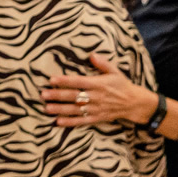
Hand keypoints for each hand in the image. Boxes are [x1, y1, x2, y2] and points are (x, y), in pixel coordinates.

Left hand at [41, 52, 157, 126]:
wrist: (134, 103)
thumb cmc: (122, 85)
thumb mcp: (115, 72)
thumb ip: (103, 64)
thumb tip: (92, 54)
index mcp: (99, 84)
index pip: (79, 82)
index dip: (65, 81)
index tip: (52, 79)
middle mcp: (95, 97)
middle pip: (73, 96)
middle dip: (57, 95)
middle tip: (43, 94)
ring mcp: (95, 108)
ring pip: (74, 109)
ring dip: (60, 109)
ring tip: (47, 108)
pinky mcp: (96, 118)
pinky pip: (81, 121)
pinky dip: (70, 122)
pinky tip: (58, 122)